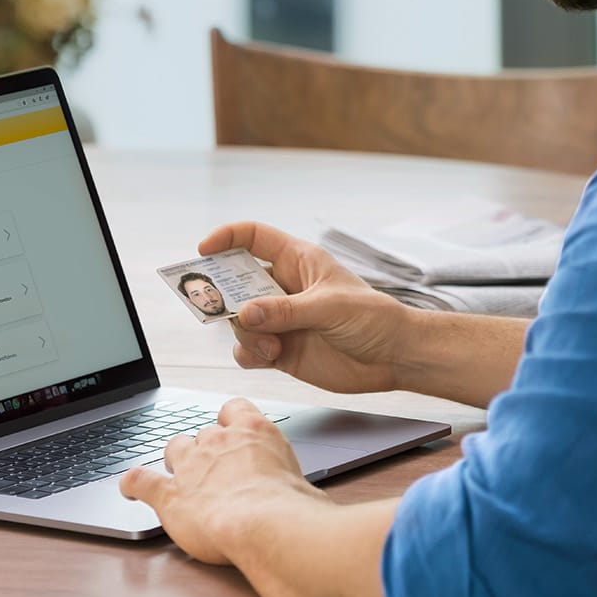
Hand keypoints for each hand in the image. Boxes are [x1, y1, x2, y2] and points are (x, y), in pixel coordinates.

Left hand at [118, 397, 321, 563]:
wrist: (266, 523)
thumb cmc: (290, 507)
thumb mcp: (300, 478)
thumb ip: (287, 475)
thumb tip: (300, 494)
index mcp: (254, 430)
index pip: (235, 408)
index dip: (230, 420)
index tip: (231, 430)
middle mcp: (219, 440)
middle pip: (203, 432)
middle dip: (205, 448)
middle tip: (213, 470)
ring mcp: (191, 465)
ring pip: (174, 448)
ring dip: (176, 460)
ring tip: (181, 476)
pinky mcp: (169, 493)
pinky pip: (140, 480)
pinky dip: (132, 483)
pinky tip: (129, 486)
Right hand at [200, 222, 411, 393]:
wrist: (393, 357)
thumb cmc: (373, 318)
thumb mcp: (330, 307)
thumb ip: (285, 310)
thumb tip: (245, 314)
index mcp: (297, 261)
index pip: (253, 238)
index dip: (226, 238)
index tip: (202, 251)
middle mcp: (284, 288)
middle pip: (236, 282)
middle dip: (223, 295)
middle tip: (215, 308)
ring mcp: (281, 319)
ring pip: (239, 320)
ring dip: (246, 333)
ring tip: (271, 345)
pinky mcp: (282, 349)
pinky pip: (249, 349)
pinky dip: (251, 353)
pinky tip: (272, 356)